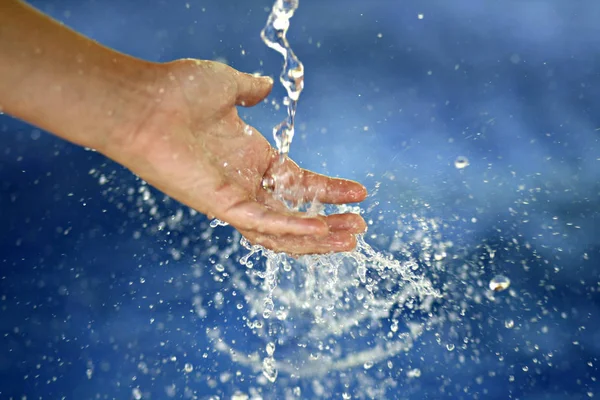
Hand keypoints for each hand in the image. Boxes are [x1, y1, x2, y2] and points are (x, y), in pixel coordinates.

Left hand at [104, 59, 367, 253]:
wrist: (143, 101)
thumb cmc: (177, 92)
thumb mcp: (226, 85)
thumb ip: (250, 90)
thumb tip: (266, 86)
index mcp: (252, 160)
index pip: (299, 184)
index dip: (329, 190)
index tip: (359, 192)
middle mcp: (246, 184)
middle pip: (296, 215)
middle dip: (330, 223)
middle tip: (360, 226)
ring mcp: (234, 198)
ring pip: (282, 231)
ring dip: (318, 238)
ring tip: (352, 238)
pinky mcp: (222, 205)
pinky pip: (263, 224)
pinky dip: (293, 229)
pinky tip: (323, 231)